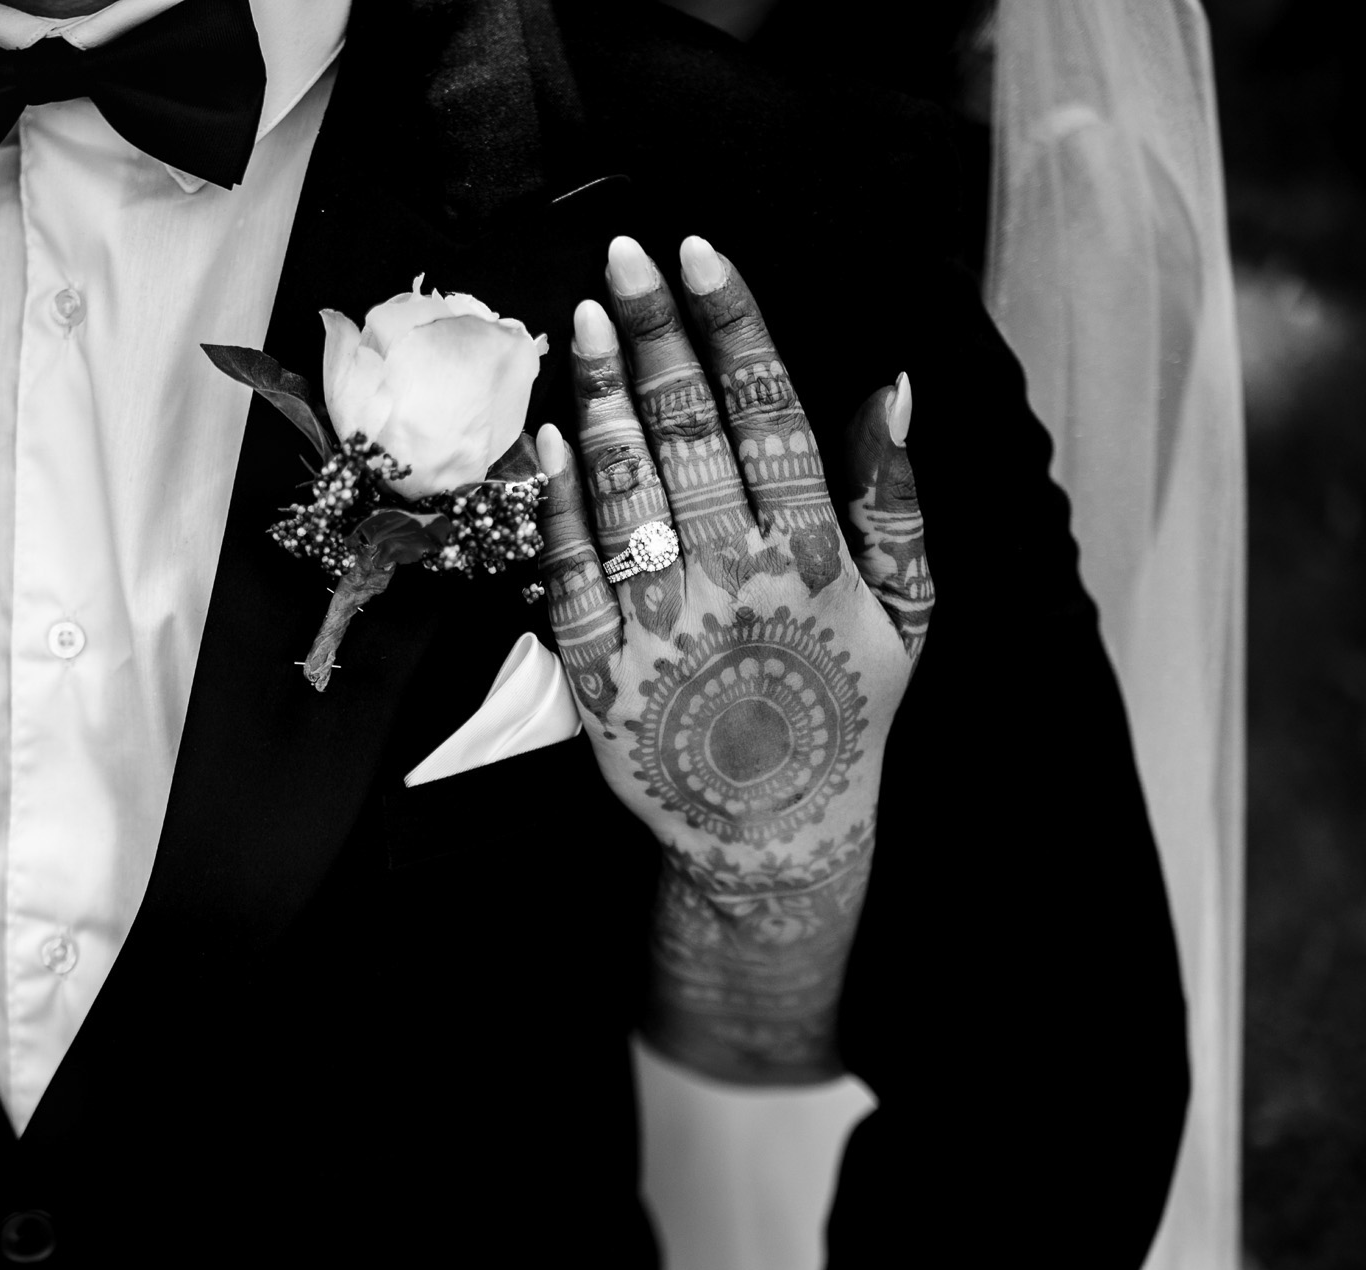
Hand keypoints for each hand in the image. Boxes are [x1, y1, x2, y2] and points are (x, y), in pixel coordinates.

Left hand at [536, 235, 928, 1080]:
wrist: (773, 833)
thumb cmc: (842, 710)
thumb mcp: (907, 612)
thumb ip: (896, 500)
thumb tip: (891, 389)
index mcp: (813, 551)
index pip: (769, 410)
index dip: (732, 323)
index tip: (701, 252)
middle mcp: (735, 574)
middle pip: (688, 429)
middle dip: (654, 332)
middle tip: (622, 257)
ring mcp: (661, 619)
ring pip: (625, 485)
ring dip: (601, 394)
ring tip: (581, 321)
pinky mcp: (598, 667)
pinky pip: (570, 570)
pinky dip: (557, 503)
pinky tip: (547, 438)